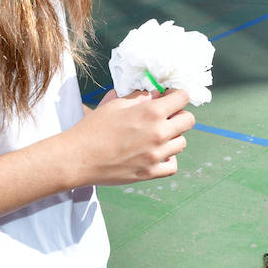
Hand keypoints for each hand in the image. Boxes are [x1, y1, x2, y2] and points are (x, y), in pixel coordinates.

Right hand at [61, 87, 193, 185]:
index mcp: (151, 112)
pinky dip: (168, 159)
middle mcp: (159, 133)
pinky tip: (156, 154)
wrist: (78, 158)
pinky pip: (173, 165)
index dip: (177, 95)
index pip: (184, 97)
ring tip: (156, 137)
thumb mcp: (116, 104)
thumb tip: (156, 94)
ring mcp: (156, 155)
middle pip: (189, 120)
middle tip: (165, 117)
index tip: (170, 98)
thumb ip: (140, 97)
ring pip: (182, 143)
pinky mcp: (150, 173)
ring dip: (173, 137)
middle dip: (179, 115)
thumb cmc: (93, 128)